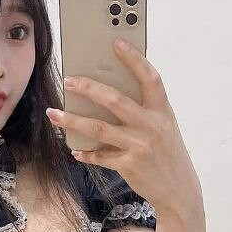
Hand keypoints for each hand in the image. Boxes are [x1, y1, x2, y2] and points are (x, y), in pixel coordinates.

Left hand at [46, 37, 201, 214]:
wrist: (179, 189)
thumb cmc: (167, 151)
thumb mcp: (164, 125)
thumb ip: (144, 109)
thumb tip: (107, 92)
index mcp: (162, 111)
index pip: (150, 78)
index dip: (134, 59)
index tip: (117, 42)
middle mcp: (152, 126)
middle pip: (115, 101)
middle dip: (88, 88)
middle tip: (68, 80)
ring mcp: (140, 147)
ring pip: (99, 128)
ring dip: (72, 120)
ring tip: (53, 113)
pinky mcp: (129, 166)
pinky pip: (100, 156)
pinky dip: (85, 152)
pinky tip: (75, 149)